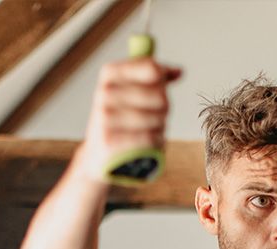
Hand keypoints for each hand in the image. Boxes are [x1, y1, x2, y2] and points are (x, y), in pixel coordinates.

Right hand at [75, 57, 181, 182]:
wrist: (97, 153)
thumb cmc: (121, 119)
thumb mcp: (132, 92)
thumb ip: (156, 79)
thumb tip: (179, 72)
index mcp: (110, 74)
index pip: (151, 68)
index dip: (163, 78)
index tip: (162, 85)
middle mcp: (105, 93)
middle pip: (160, 96)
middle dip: (164, 108)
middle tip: (157, 114)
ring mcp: (105, 117)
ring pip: (156, 119)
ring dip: (160, 126)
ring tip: (151, 129)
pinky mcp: (110, 141)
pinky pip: (148, 138)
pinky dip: (155, 141)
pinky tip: (151, 141)